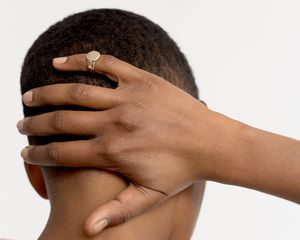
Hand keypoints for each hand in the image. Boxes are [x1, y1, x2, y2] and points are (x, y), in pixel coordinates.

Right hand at [18, 54, 238, 234]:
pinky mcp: (141, 79)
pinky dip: (78, 61)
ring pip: (75, 91)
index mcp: (113, 152)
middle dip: (34, 124)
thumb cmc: (181, 171)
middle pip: (60, 121)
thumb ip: (118, 212)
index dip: (37, 153)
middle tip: (20, 124)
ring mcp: (128, 98)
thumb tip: (87, 230)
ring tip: (29, 97)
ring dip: (45, 94)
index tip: (25, 151)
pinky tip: (58, 63)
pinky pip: (103, 64)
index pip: (60, 153)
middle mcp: (116, 123)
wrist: (211, 142)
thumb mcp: (150, 197)